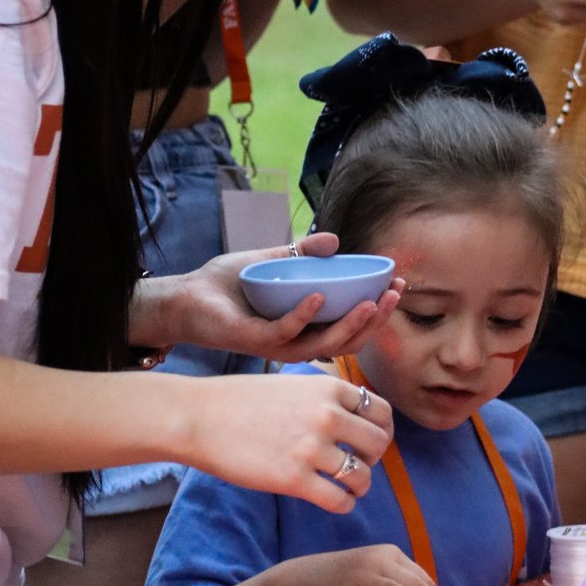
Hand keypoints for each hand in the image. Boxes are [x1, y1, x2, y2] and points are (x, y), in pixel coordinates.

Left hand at [131, 232, 403, 362]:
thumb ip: (302, 253)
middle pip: (348, 338)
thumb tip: (336, 241)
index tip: (398, 283)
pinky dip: (304, 315)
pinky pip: (286, 331)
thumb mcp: (272, 260)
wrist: (186, 297)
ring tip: (372, 301)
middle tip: (395, 293)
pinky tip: (319, 296)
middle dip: (376, 318)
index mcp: (307, 325)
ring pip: (324, 343)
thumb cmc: (228, 284)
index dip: (378, 308)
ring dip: (351, 323)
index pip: (352, 323)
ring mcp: (278, 343)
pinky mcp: (256, 341)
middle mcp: (298, 340)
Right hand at [176, 371, 393, 514]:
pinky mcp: (294, 479)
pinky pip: (340, 500)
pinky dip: (344, 504)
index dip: (381, 430)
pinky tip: (334, 500)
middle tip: (359, 465)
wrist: (200, 417)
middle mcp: (327, 415)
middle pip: (379, 444)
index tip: (368, 441)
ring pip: (362, 476)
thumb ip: (325, 397)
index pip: (381, 412)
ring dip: (359, 485)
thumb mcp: (293, 384)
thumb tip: (353, 415)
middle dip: (373, 459)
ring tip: (347, 486)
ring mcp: (311, 448)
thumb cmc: (241, 400)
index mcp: (328, 387)